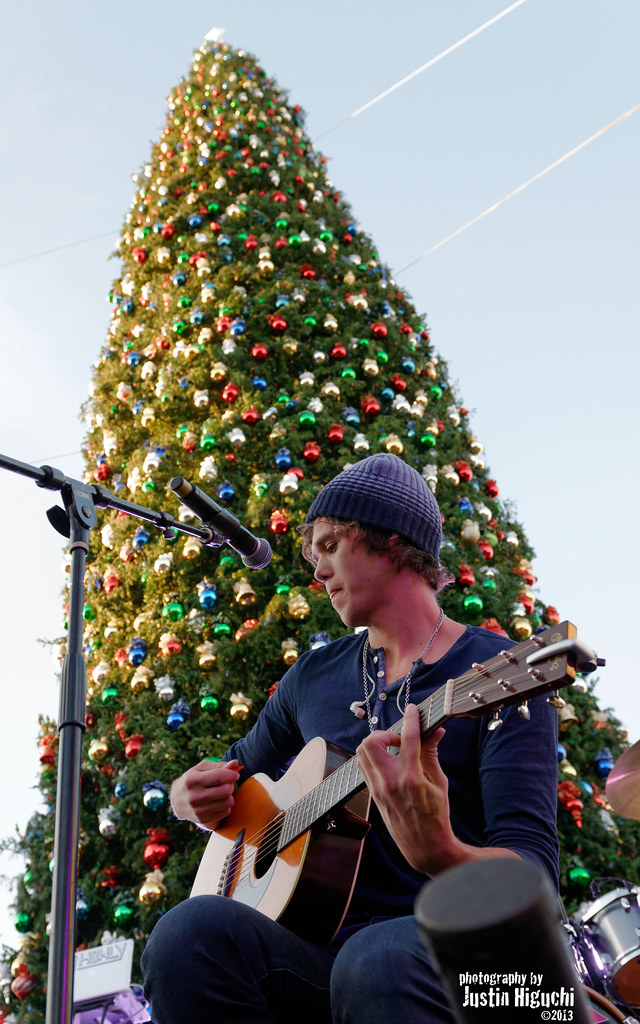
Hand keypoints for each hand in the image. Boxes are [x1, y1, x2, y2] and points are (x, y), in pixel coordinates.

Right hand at [170, 759, 241, 829]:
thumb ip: (220, 766)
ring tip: (222, 792)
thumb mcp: (202, 769)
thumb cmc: (193, 779)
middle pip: (226, 790)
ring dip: (229, 796)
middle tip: (227, 783)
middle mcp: (194, 796)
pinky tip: (219, 801)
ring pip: (228, 802)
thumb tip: (236, 763)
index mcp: (193, 780)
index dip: (232, 774)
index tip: (234, 774)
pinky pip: (226, 812)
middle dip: (230, 785)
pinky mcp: (203, 819)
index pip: (220, 777)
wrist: (177, 800)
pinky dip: (226, 806)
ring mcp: (198, 810)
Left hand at [356, 704, 455, 874]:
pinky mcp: (373, 794)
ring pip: (362, 753)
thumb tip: (436, 730)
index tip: (413, 710)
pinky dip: (372, 757)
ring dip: (376, 744)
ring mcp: (378, 788)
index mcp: (411, 777)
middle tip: (400, 739)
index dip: (411, 719)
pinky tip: (388, 761)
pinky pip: (363, 766)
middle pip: (372, 742)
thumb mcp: (439, 781)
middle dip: (385, 733)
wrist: (423, 845)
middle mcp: (390, 781)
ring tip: (393, 750)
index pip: (408, 738)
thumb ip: (432, 753)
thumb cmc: (436, 814)